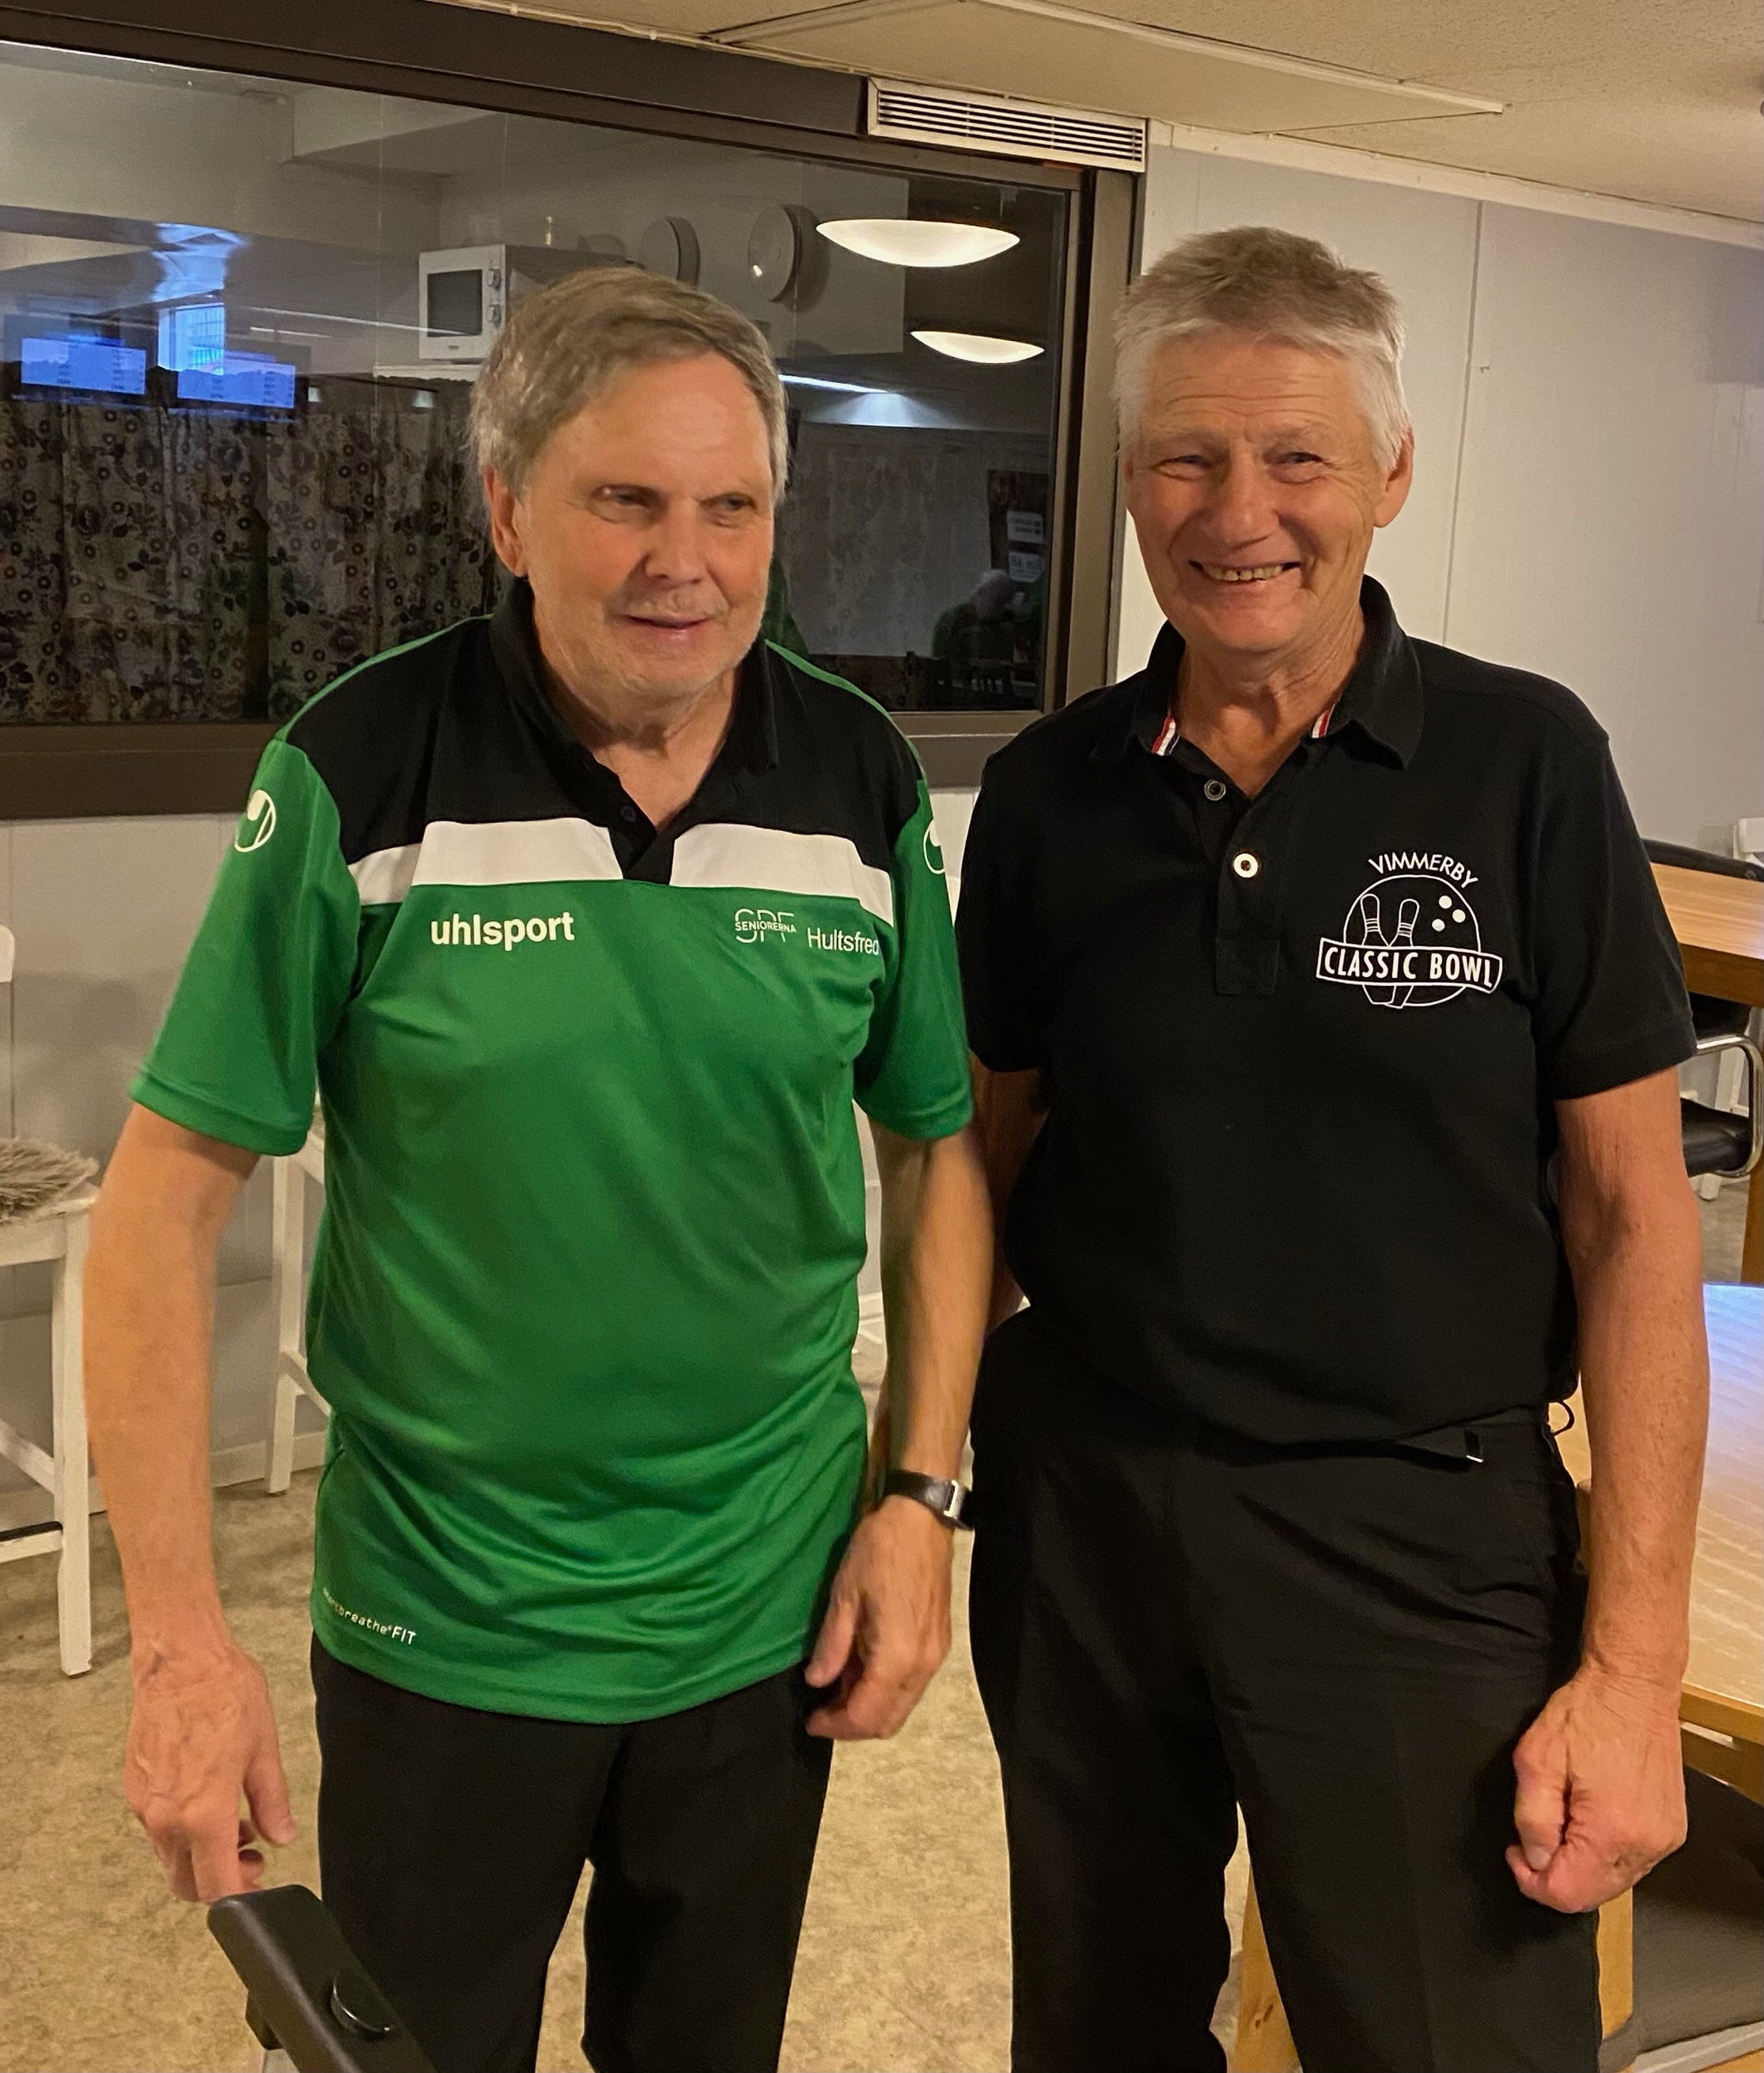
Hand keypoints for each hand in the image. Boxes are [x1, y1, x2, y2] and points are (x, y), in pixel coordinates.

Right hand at [125, 1642, 295, 1901]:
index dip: (241, 1897)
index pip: (216, 1886)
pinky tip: (207, 1802)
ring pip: (170, 1858)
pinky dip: (182, 1831)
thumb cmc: (224, 1693)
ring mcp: (144, 1805)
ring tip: (235, 1823)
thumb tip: (281, 1834)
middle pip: (186, 1882)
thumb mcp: (264, 1749)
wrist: (181, 1661)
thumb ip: (273, 1802)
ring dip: (201, 1855)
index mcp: (202, 1813)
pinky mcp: (134, 1789)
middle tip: (250, 1856)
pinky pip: (157, 1829)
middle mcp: (166, 1818)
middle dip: (220, 1881)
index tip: (258, 1888)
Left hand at [805, 1496, 952, 1739]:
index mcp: (897, 1656)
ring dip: (870, 1708)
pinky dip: (886, 1690)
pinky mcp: (940, 1644)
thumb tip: (817, 1681)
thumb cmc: (880, 1549)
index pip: (866, 1715)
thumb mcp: (845, 1595)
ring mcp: (936, 1656)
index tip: (811, 1720)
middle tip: (822, 1710)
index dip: (835, 1725)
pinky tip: (862, 1668)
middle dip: (853, 1725)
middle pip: (889, 1722)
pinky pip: (912, 1685)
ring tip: (837, 1688)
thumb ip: (832, 1645)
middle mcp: (923, 1665)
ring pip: (903, 1706)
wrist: (922, 1518)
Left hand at [1506, 1662, 1686, 1911]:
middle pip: (1594, 1894)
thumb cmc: (1586, 1714)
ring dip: (1581, 1865)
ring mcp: (1666, 1838)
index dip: (1532, 1882)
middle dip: (1556, 1875)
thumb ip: (1532, 1819)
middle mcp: (1647, 1844)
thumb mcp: (1536, 1760)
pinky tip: (1588, 1822)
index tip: (1516, 1854)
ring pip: (1615, 1881)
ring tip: (1561, 1820)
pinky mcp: (1673, 1828)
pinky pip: (1634, 1862)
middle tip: (1532, 1839)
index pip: (1568, 1893)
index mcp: (1612, 1831)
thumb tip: (1534, 1859)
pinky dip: (1606, 1854)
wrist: (1633, 1685)